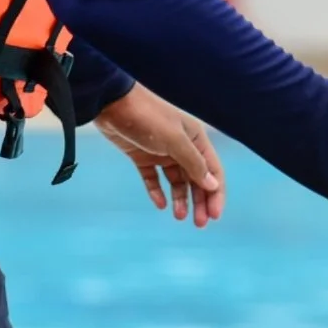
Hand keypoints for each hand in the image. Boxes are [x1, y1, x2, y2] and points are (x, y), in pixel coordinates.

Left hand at [94, 85, 225, 226]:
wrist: (111, 104)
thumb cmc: (148, 117)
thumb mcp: (175, 141)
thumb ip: (194, 164)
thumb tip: (213, 185)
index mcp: (196, 139)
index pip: (212, 171)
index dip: (216, 194)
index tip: (214, 216)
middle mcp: (182, 146)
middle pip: (196, 179)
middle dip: (200, 201)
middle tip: (199, 223)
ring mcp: (162, 152)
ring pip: (177, 181)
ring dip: (181, 199)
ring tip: (179, 216)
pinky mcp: (142, 157)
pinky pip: (154, 179)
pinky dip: (157, 191)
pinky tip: (160, 204)